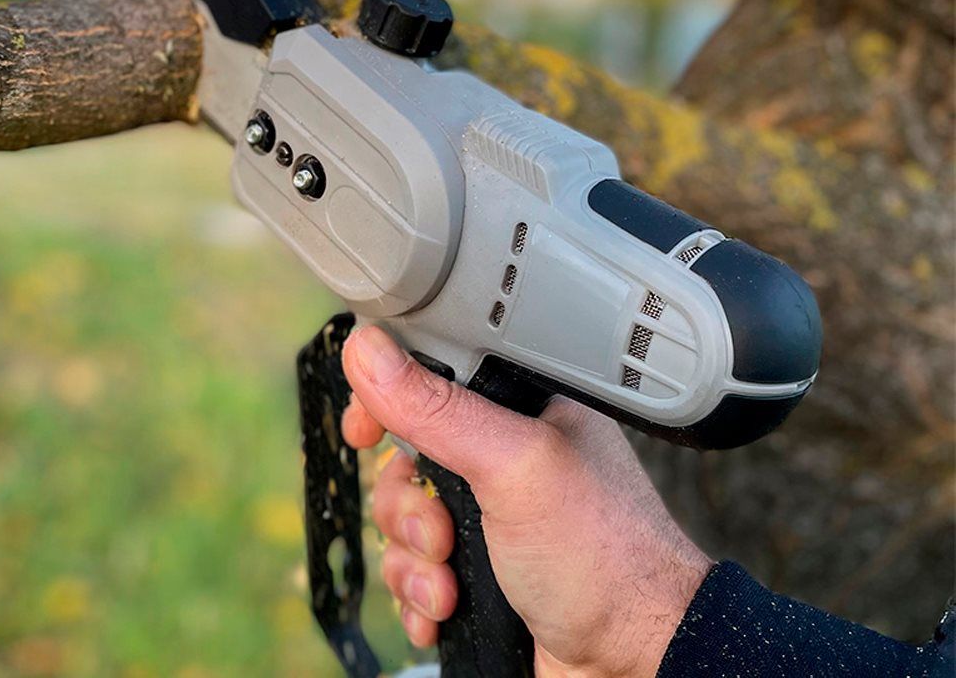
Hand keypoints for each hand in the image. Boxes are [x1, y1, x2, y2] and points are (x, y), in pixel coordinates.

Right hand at [341, 326, 711, 677]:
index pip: (433, 378)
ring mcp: (490, 514)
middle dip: (408, 505)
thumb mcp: (514, 467)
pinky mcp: (478, 566)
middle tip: (440, 532)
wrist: (634, 661)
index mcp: (522, 408)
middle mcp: (504, 456)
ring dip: (413, 560)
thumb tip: (369, 352)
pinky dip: (419, 594)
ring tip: (451, 584)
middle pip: (406, 457)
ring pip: (403, 519)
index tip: (365, 430)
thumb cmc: (606, 556)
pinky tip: (447, 609)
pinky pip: (413, 569)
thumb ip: (439, 410)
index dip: (389, 403)